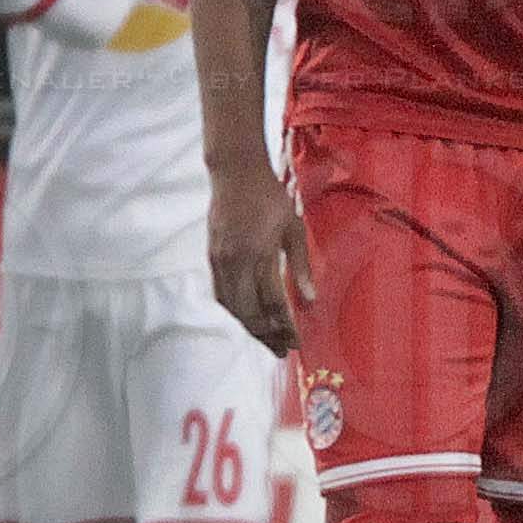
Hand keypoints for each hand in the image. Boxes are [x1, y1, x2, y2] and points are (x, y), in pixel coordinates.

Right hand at [209, 160, 316, 355]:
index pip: (274, 302)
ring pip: (232, 307)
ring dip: (249, 327)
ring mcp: (221, 261)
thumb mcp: (294, 226)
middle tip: (281, 349)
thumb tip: (311, 299)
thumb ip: (301, 264)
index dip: (285, 326)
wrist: (234, 173)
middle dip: (266, 335)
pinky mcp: (212, 257)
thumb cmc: (269, 197)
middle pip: (249, 312)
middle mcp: (237, 262)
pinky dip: (235, 311)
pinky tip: (247, 317)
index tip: (296, 342)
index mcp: (261, 253)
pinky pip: (222, 294)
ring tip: (266, 339)